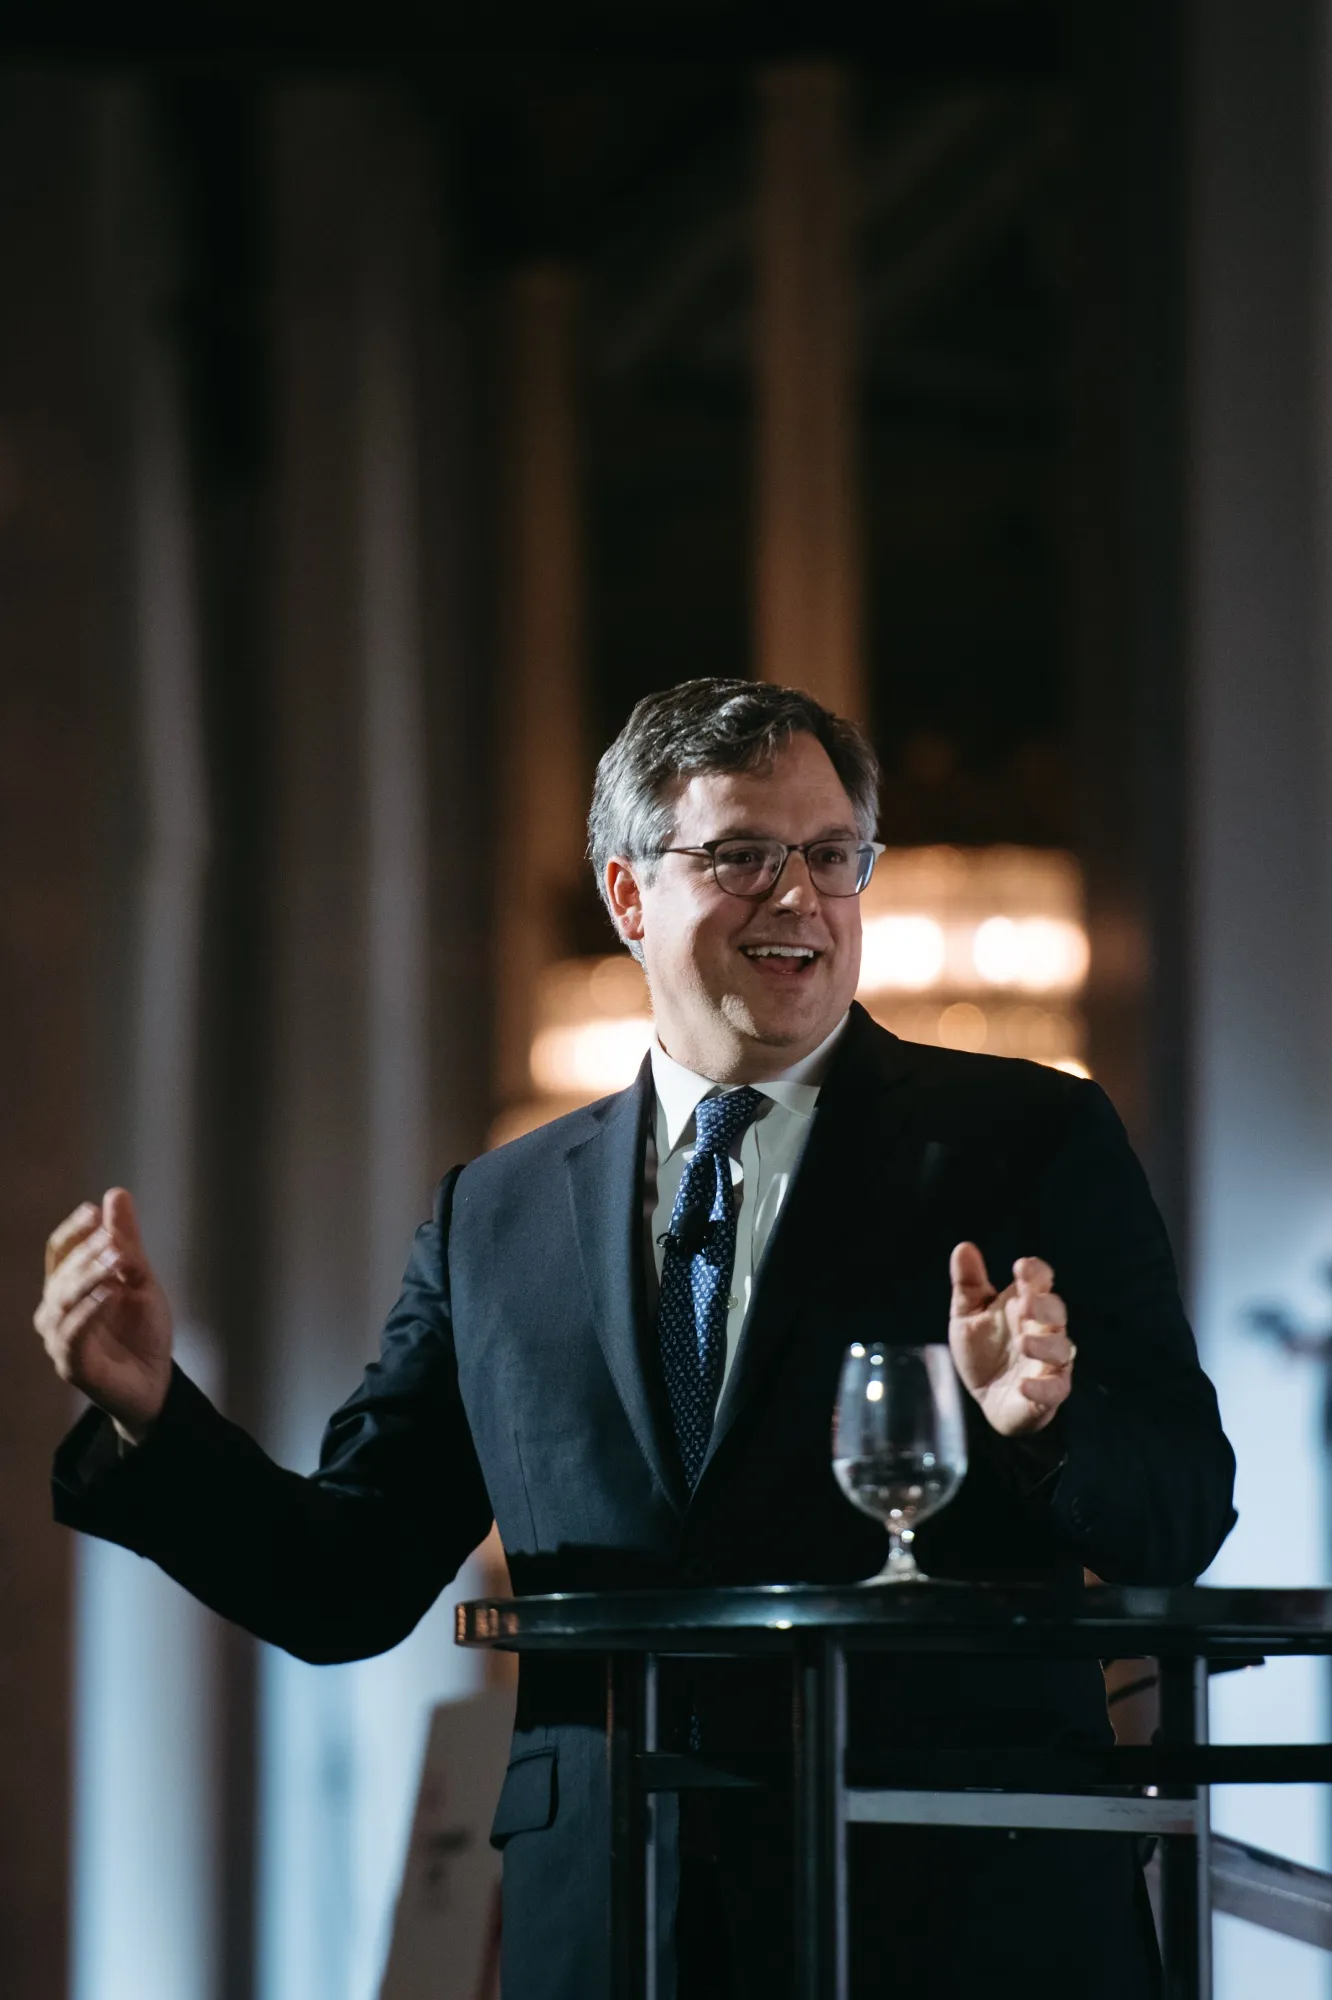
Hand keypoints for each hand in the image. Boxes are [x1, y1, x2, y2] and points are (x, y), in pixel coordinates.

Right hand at [34, 1189, 172, 1441]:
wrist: (156, 1381)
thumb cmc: (143, 1330)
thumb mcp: (140, 1278)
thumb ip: (125, 1241)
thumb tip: (114, 1193)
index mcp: (67, 1287)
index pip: (59, 1251)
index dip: (74, 1230)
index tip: (93, 1210)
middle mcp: (55, 1311)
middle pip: (62, 1273)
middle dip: (87, 1253)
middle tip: (112, 1238)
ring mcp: (59, 1339)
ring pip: (63, 1301)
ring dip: (88, 1277)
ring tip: (115, 1260)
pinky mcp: (71, 1364)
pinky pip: (73, 1334)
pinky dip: (89, 1310)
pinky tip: (110, 1293)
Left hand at [947, 1241, 1074, 1436]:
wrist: (985, 1397)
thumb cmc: (983, 1350)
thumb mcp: (967, 1315)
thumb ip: (968, 1283)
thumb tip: (964, 1246)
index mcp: (1025, 1305)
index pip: (1040, 1281)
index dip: (1036, 1273)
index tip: (1021, 1267)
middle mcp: (1043, 1330)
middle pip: (1057, 1312)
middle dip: (1046, 1306)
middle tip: (1027, 1305)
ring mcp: (1049, 1362)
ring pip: (1061, 1349)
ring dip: (1045, 1346)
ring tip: (1023, 1343)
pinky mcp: (1049, 1393)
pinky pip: (1055, 1389)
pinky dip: (1043, 1387)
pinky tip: (1023, 1385)